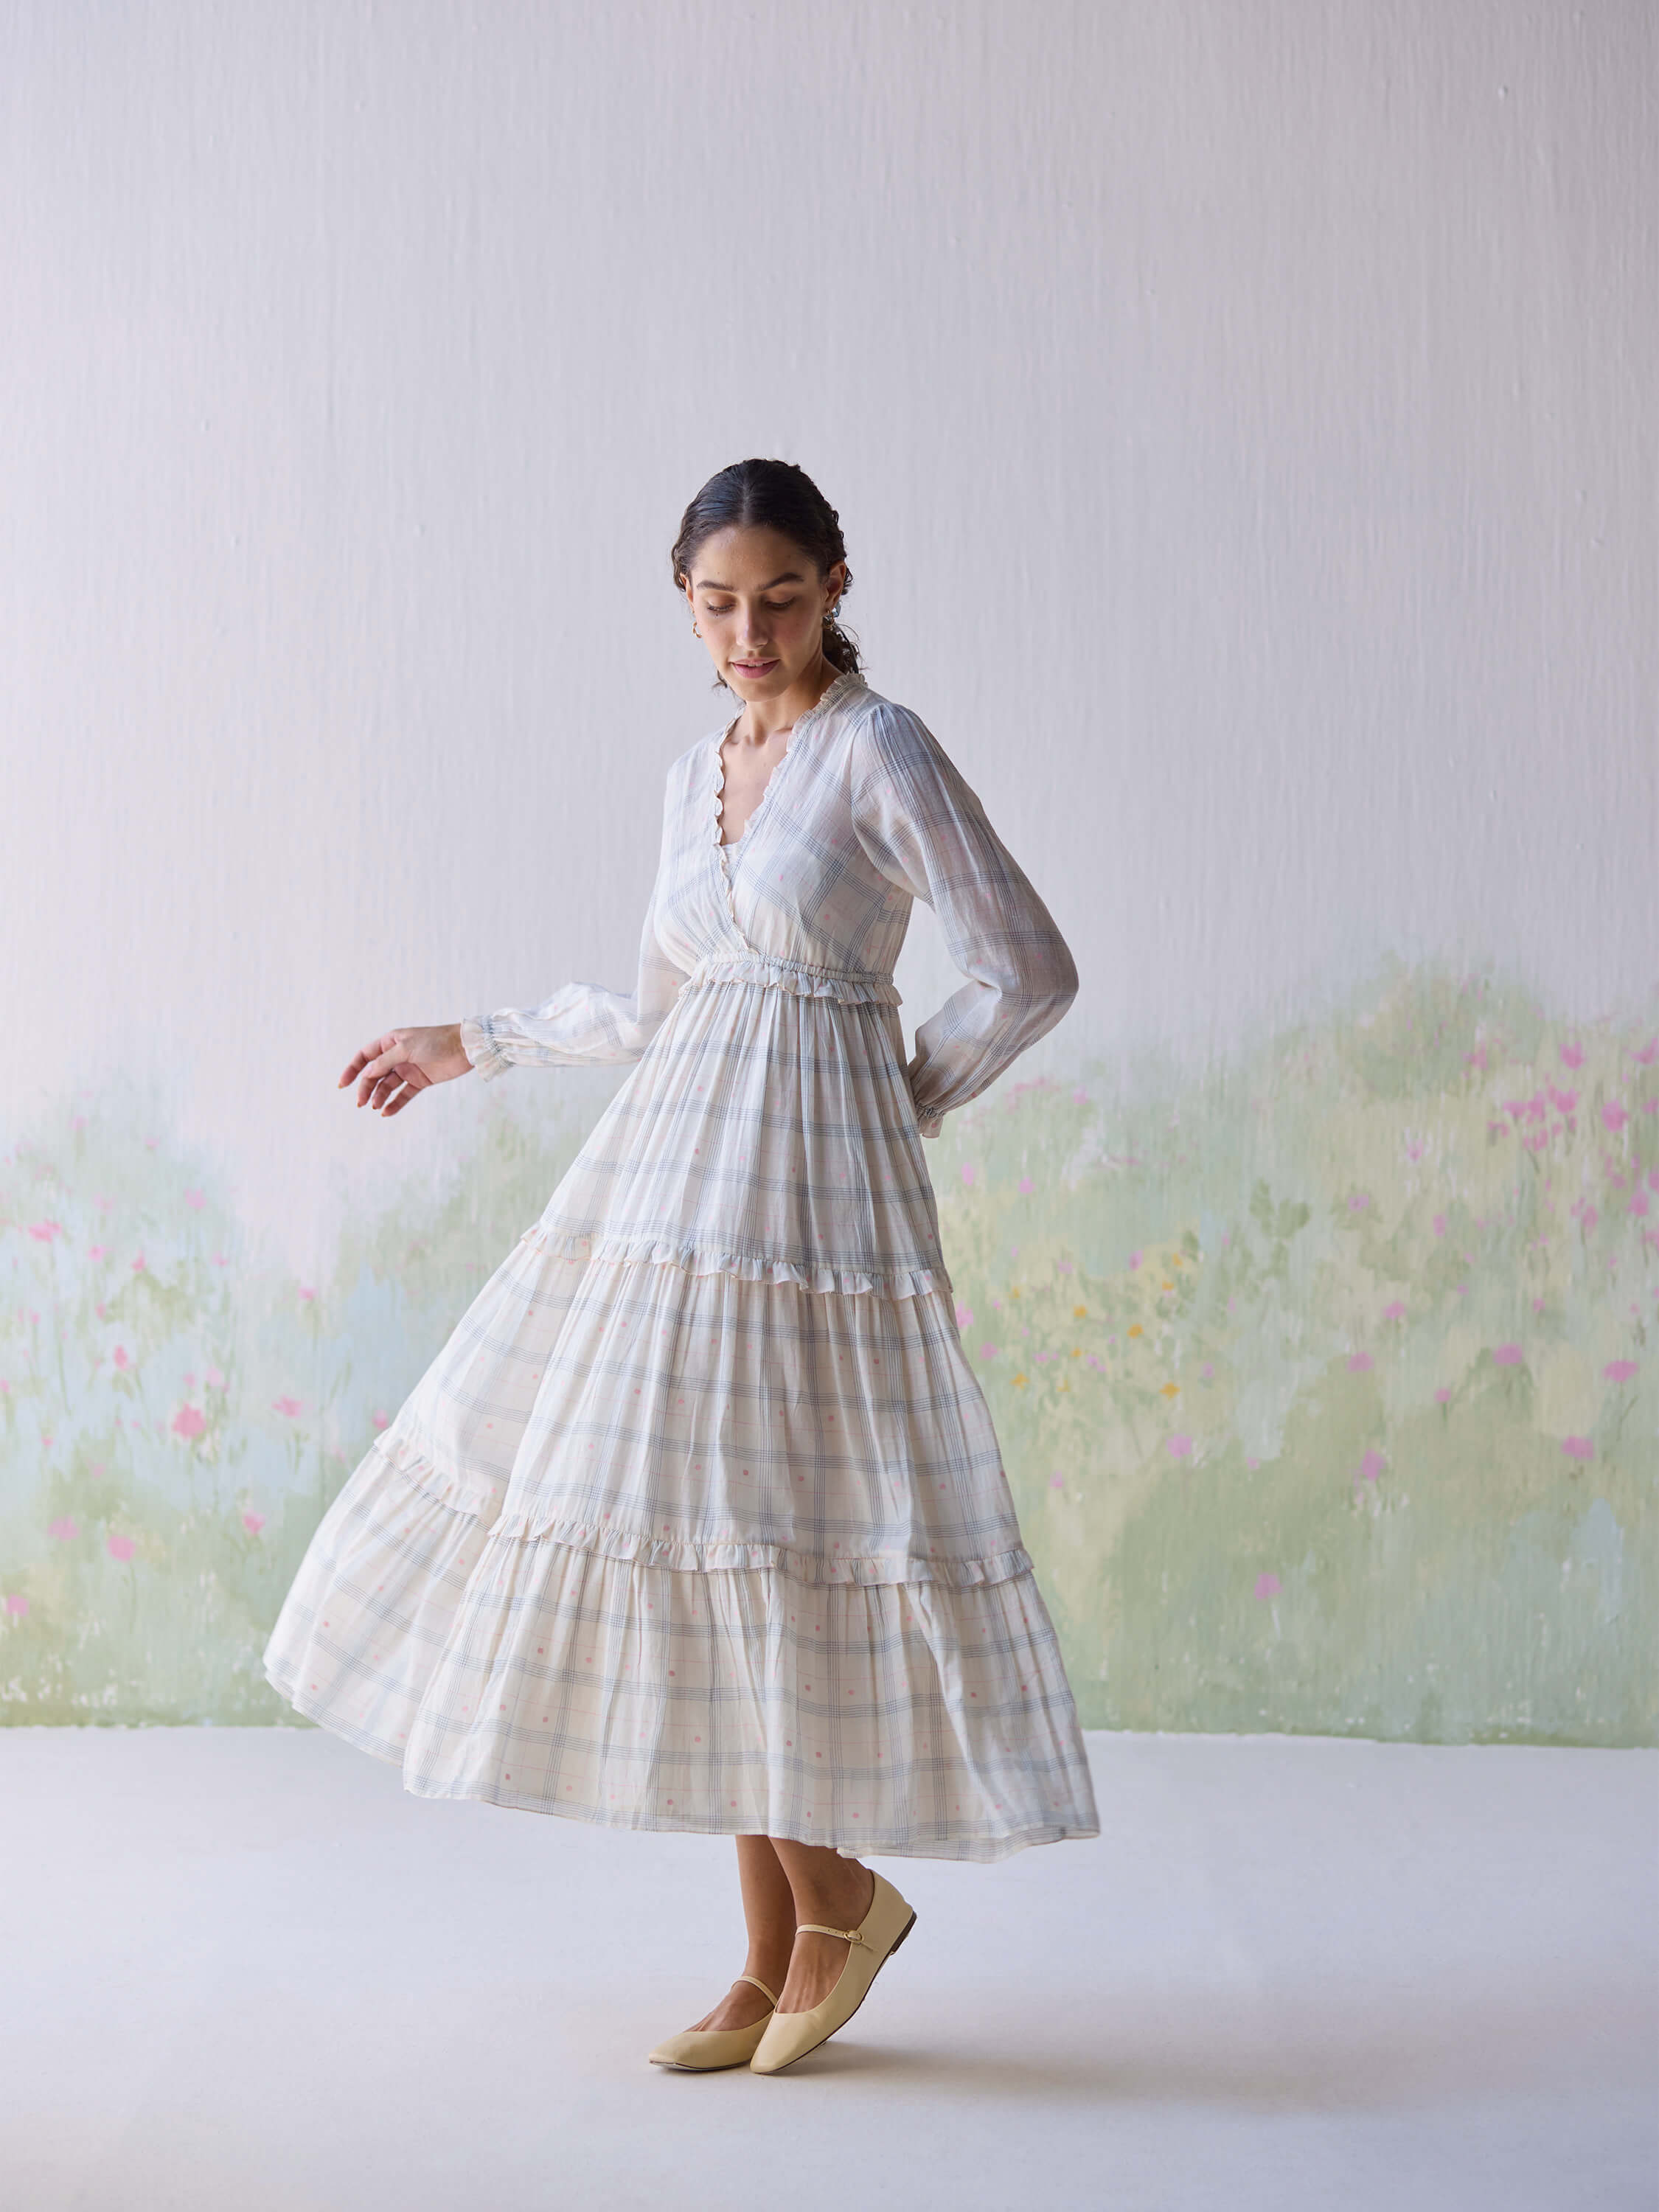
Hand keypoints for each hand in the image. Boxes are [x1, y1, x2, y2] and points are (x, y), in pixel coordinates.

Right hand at [340, 1023, 472, 1116]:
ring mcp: (408, 1069)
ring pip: (387, 1086)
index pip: (365, 1056)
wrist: (464, 1047)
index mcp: (390, 1042)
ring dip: (379, 1096)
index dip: (352, 1069)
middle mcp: (396, 1056)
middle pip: (374, 1074)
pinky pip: (403, 1095)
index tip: (342, 1085)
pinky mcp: (420, 1081)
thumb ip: (386, 1061)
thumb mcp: (406, 1048)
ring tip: (375, 1107)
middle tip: (361, 1103)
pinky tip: (386, 1112)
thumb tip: (366, 1073)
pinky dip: (394, 1104)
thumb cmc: (435, 1041)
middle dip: (365, 1088)